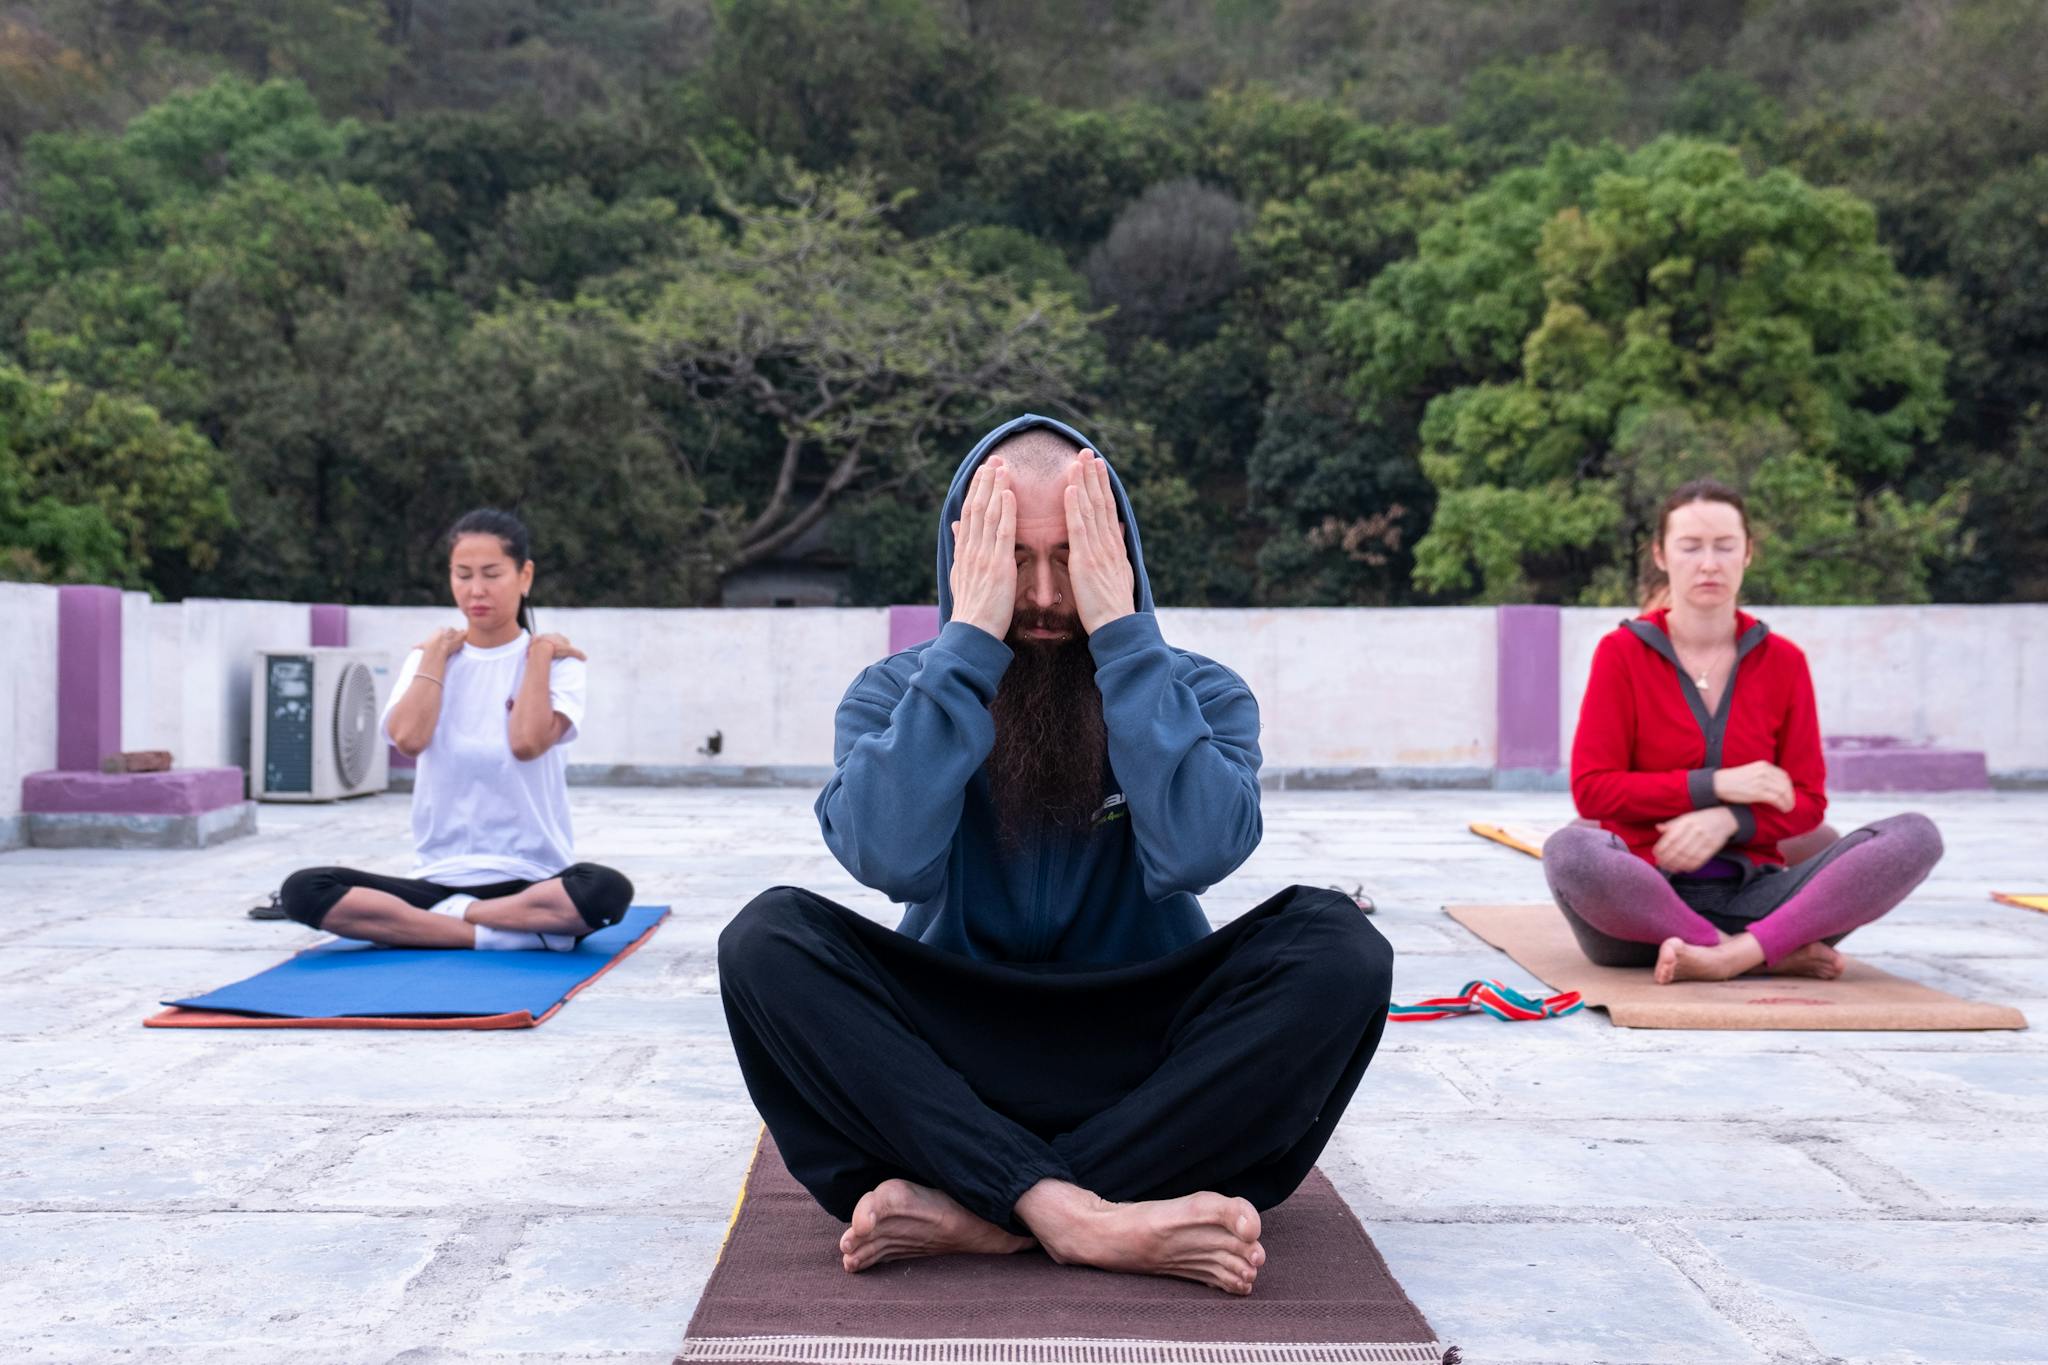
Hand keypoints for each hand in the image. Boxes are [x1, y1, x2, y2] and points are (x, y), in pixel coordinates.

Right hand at [417, 627, 463, 662]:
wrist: (437, 648)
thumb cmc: (429, 648)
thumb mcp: (423, 645)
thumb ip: (418, 646)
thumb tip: (412, 647)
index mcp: (439, 630)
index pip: (443, 630)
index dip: (444, 634)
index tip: (445, 639)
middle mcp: (447, 630)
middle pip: (451, 630)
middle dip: (452, 634)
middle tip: (453, 640)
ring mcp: (454, 633)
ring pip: (459, 632)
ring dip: (460, 635)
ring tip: (461, 639)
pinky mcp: (461, 636)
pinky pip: (465, 634)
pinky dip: (466, 635)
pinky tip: (466, 637)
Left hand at [530, 632, 586, 662]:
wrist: (540, 648)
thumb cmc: (555, 649)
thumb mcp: (569, 651)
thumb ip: (578, 654)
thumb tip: (585, 658)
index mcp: (559, 636)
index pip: (564, 641)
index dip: (566, 647)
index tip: (565, 654)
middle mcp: (550, 635)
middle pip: (555, 640)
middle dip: (556, 646)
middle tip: (556, 655)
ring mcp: (542, 637)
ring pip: (545, 642)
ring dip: (546, 646)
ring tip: (547, 655)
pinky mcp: (534, 640)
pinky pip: (536, 643)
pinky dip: (537, 647)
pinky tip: (538, 653)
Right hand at [949, 458, 1016, 638]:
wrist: (972, 633)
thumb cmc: (973, 610)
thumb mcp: (961, 575)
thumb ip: (960, 549)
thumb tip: (956, 527)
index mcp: (965, 552)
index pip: (969, 513)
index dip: (976, 489)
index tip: (983, 470)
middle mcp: (972, 550)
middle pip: (977, 507)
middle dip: (985, 481)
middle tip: (994, 457)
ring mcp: (984, 556)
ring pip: (988, 514)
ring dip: (995, 488)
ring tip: (1002, 466)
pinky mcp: (998, 566)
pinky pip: (1002, 533)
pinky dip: (1006, 511)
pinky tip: (1009, 493)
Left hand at [1063, 451, 1134, 634]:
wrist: (1117, 626)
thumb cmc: (1113, 606)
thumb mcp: (1120, 572)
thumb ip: (1117, 548)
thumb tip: (1118, 529)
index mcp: (1113, 546)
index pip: (1107, 508)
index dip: (1102, 485)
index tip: (1097, 466)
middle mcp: (1107, 543)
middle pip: (1101, 502)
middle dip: (1093, 476)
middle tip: (1088, 452)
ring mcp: (1098, 550)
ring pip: (1091, 509)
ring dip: (1084, 482)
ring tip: (1079, 460)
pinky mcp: (1086, 560)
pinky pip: (1079, 529)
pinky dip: (1075, 506)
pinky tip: (1070, 489)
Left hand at [1653, 806, 1739, 873]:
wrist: (1724, 819)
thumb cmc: (1701, 819)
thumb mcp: (1686, 817)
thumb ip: (1672, 824)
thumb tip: (1658, 828)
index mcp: (1687, 821)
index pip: (1671, 837)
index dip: (1662, 847)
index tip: (1656, 854)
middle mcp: (1696, 829)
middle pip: (1678, 848)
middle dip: (1668, 858)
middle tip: (1661, 863)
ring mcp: (1705, 839)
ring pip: (1688, 855)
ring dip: (1677, 864)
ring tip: (1670, 867)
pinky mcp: (1713, 847)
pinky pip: (1700, 859)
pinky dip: (1690, 866)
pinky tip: (1683, 868)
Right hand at [1713, 760, 1794, 811]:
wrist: (1719, 783)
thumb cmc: (1733, 780)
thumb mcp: (1751, 772)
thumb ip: (1763, 775)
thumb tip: (1775, 786)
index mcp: (1763, 765)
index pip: (1784, 776)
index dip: (1789, 787)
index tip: (1789, 795)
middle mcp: (1764, 772)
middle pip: (1785, 784)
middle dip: (1790, 795)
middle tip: (1791, 804)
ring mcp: (1761, 781)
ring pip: (1783, 792)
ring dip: (1788, 802)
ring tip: (1788, 808)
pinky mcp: (1758, 792)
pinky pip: (1776, 799)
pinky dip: (1782, 805)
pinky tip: (1783, 809)